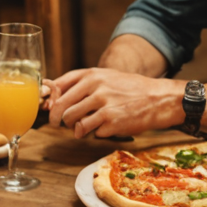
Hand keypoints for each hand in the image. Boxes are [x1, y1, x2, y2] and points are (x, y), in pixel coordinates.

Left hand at [46, 67, 183, 138]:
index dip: (50, 99)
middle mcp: (95, 87)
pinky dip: (94, 133)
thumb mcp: (105, 77)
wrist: (157, 99)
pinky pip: (90, 131)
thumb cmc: (129, 89)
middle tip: (58, 124)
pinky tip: (104, 127)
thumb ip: (81, 84)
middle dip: (56, 118)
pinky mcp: (111, 122)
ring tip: (82, 127)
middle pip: (61, 106)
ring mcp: (103, 105)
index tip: (48, 107)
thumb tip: (52, 95)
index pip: (58, 85)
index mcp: (91, 74)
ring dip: (74, 127)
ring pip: (72, 120)